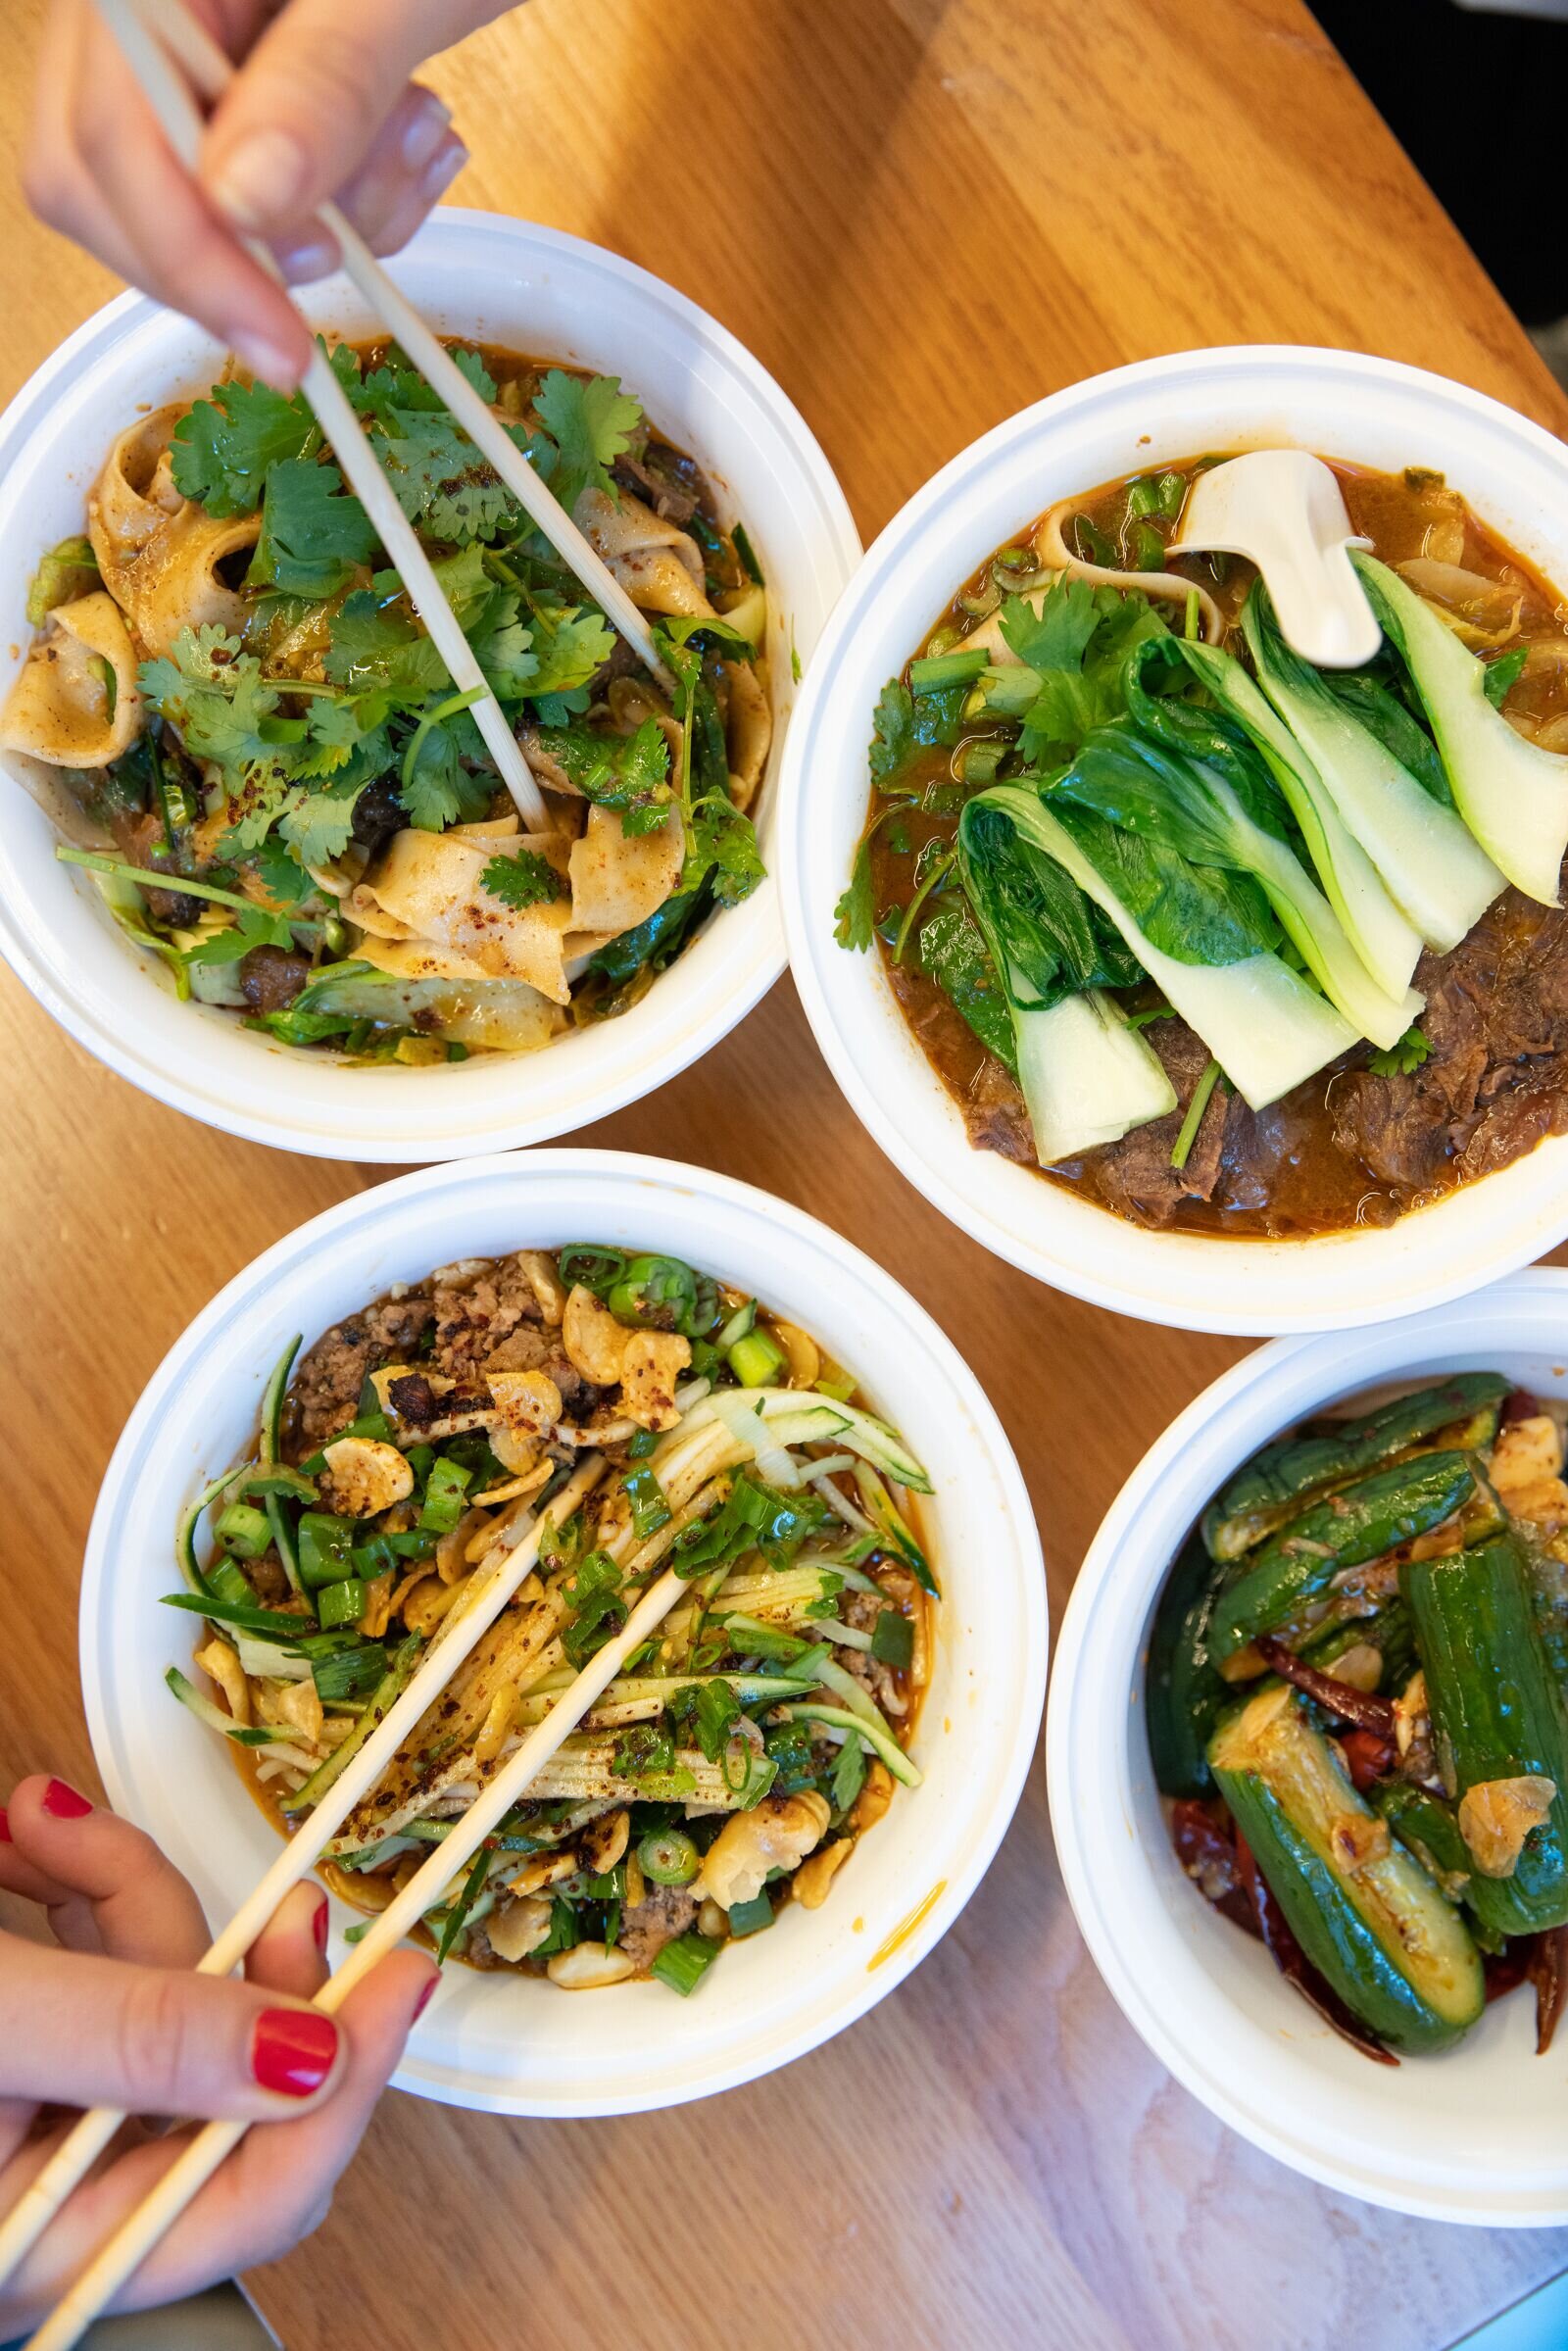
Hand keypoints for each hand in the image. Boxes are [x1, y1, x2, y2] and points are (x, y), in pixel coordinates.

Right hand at [0, 1774, 435, 2335]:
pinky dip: (56, 1884)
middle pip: (210, 2073)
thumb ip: (134, 2045)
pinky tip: (13, 1834)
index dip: (348, 2086)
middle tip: (256, 1874)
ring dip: (110, 1884)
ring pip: (147, 1988)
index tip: (405, 1968)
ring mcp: (13, 2113)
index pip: (252, 2198)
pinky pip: (79, 1955)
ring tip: (33, 1818)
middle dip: (201, 1947)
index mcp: (32, 2252)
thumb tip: (307, 2058)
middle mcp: (29, 2199)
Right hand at [25, 0, 518, 387]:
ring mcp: (175, 45)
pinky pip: (253, 191)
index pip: (104, 137)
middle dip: (242, 251)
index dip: (187, 259)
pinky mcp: (233, 84)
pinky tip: (413, 141)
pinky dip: (346, 202)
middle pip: (108, 186)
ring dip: (323, 223)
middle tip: (353, 244)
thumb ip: (322, 83)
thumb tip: (243, 205)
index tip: (279, 344)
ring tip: (421, 143)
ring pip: (186, 204)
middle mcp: (131, 10)